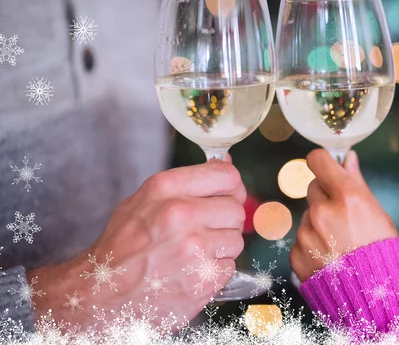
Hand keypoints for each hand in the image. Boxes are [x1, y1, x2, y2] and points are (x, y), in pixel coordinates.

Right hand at [29, 159, 245, 328]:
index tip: (227, 195)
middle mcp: (182, 214)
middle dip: (225, 220)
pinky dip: (215, 271)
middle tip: (204, 230)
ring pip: (236, 239)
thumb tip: (226, 165)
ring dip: (221, 247)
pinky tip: (191, 272)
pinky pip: (228, 266)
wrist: (101, 294)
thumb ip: (187, 183)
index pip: (227, 176)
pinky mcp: (203, 278)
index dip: (232, 187)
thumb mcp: (144, 200)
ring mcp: (195, 248)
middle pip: (236, 209)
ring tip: (193, 253)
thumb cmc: (122, 246)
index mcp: (167, 188)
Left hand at [290, 149, 398, 282]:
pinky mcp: (296, 255)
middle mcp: (322, 212)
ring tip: (340, 244)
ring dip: (319, 223)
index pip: (318, 160)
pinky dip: (312, 245)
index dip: (323, 162)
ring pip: (307, 215)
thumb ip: (357, 183)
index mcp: (347, 197)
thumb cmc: (385, 256)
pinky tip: (330, 258)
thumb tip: (348, 158)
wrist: (376, 302)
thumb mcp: (379, 214)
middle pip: (313, 188)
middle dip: (326, 197)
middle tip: (344, 217)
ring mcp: (307, 234)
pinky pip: (301, 239)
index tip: (327, 167)